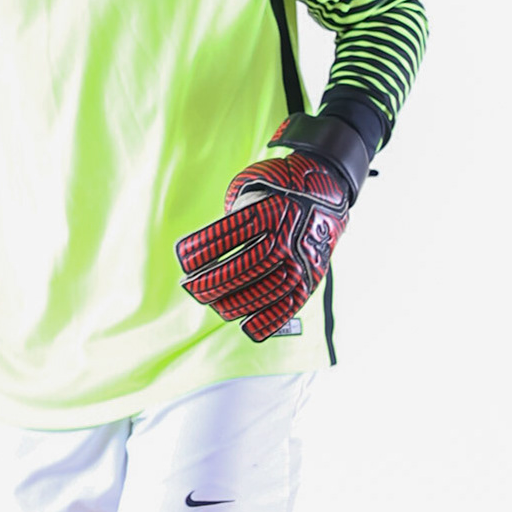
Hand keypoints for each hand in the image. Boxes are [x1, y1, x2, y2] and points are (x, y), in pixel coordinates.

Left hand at [176, 132, 350, 342]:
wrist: (328, 191)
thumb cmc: (278, 188)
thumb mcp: (253, 185)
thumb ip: (233, 213)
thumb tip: (206, 251)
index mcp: (270, 209)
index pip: (228, 235)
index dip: (201, 250)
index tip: (183, 258)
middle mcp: (288, 237)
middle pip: (242, 268)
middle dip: (210, 283)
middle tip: (190, 286)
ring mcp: (301, 262)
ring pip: (261, 292)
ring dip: (230, 303)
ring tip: (212, 302)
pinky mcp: (311, 280)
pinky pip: (288, 307)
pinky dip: (266, 321)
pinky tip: (245, 325)